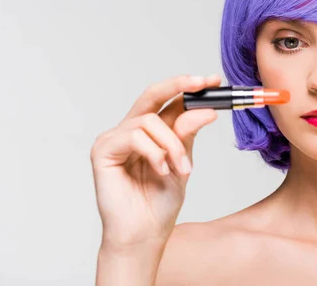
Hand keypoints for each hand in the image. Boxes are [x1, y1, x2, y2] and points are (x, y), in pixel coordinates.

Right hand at [90, 74, 220, 249]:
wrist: (145, 234)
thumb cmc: (160, 203)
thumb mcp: (183, 162)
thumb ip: (187, 135)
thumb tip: (206, 109)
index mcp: (151, 133)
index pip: (169, 101)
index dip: (189, 88)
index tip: (213, 80)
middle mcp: (131, 130)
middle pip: (152, 94)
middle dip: (179, 85)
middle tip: (202, 84)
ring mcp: (114, 139)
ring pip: (149, 121)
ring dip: (172, 144)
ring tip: (181, 169)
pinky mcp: (102, 151)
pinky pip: (134, 136)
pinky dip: (154, 153)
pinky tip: (161, 171)